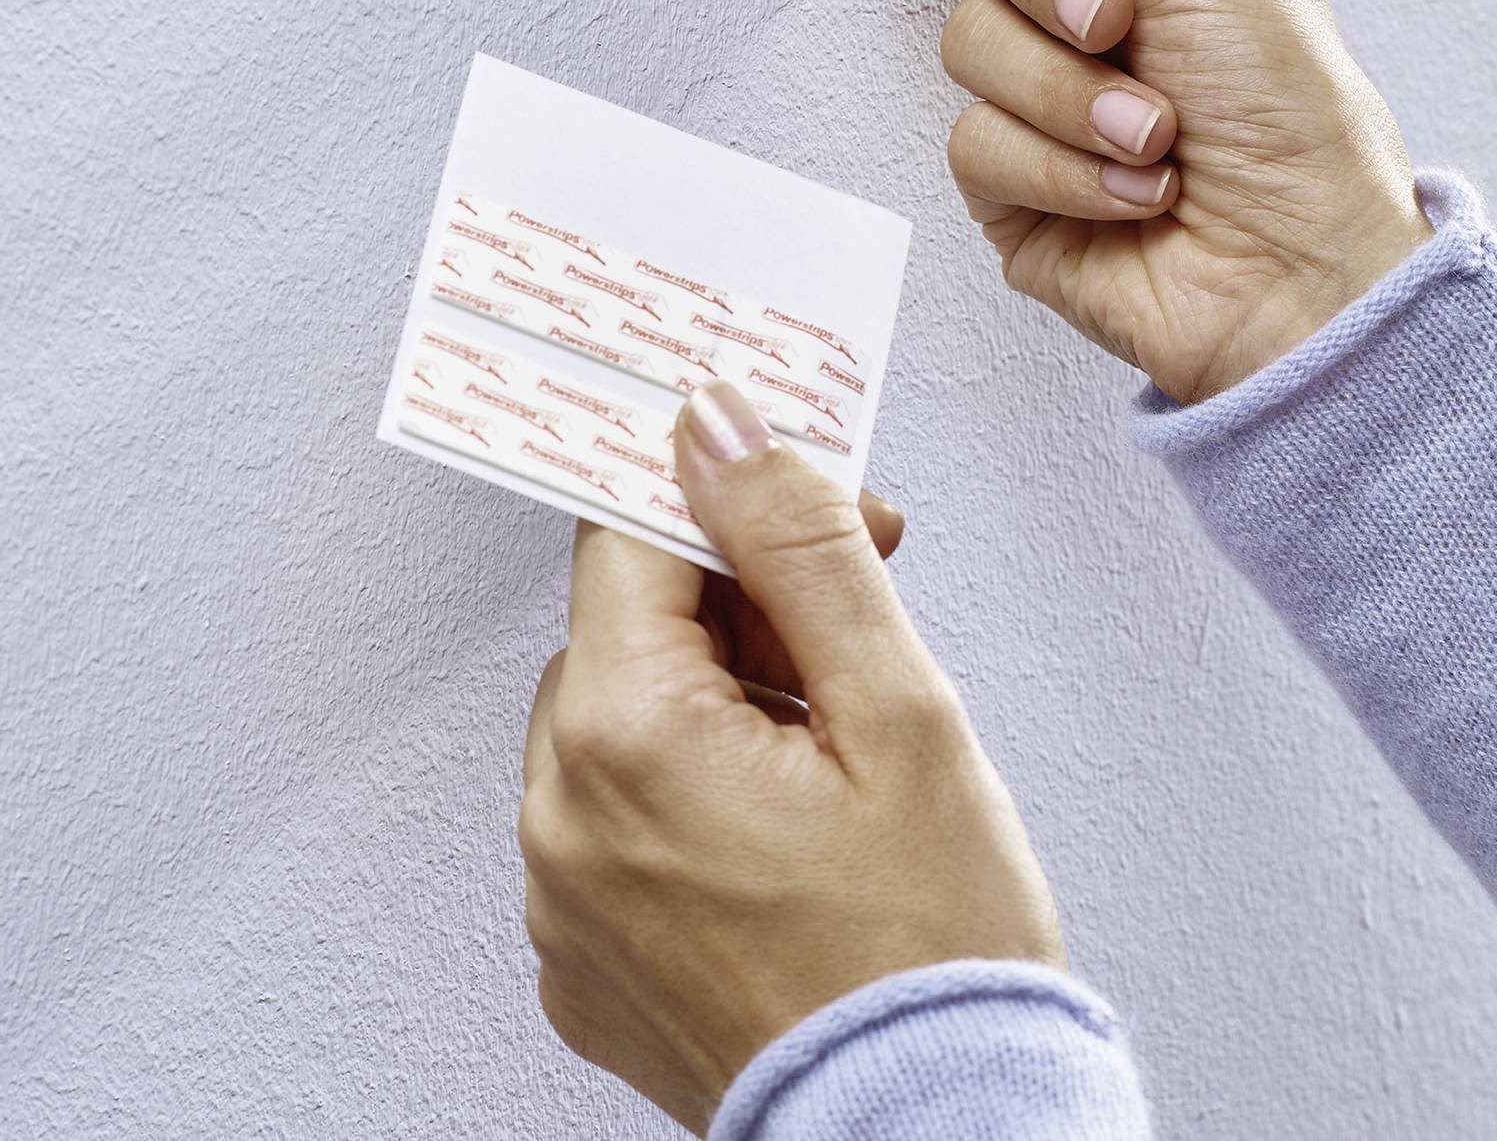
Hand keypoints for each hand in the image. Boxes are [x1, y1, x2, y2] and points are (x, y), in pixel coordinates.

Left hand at [519, 379, 1063, 1131]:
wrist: (937, 1131)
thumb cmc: (934, 949)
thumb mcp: (900, 711)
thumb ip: (802, 548)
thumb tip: (723, 427)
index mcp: (627, 738)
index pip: (632, 534)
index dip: (730, 499)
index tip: (797, 495)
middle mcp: (560, 819)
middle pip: (625, 629)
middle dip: (736, 608)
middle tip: (855, 640)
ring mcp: (560, 901)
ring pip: (619, 722)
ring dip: (712, 705)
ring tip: (831, 759)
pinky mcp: (579, 962)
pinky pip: (612, 824)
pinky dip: (687, 801)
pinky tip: (787, 834)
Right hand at [843, 0, 1430, 403]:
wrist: (1304, 279)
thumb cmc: (1289, 104)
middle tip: (1115, 18)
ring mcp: (1046, 88)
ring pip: (963, 42)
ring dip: (1069, 96)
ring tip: (1156, 138)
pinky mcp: (1016, 182)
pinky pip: (972, 142)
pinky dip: (1060, 169)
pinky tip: (1134, 192)